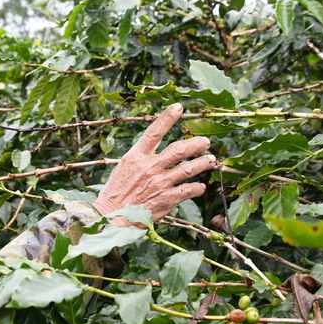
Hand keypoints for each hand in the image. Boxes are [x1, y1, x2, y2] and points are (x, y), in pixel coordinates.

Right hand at [92, 103, 216, 222]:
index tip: (179, 107)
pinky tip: (200, 187)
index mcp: (136, 157)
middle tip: (206, 141)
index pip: (154, 132)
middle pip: (179, 149)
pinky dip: (197, 188)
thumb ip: (140, 159)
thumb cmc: (115, 192)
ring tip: (211, 160)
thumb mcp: (123, 168)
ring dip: (203, 163)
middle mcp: (150, 167)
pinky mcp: (166, 199)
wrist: (111, 215)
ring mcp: (159, 183)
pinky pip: (188, 190)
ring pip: (188, 168)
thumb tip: (154, 153)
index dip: (167, 118)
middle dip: (196, 143)